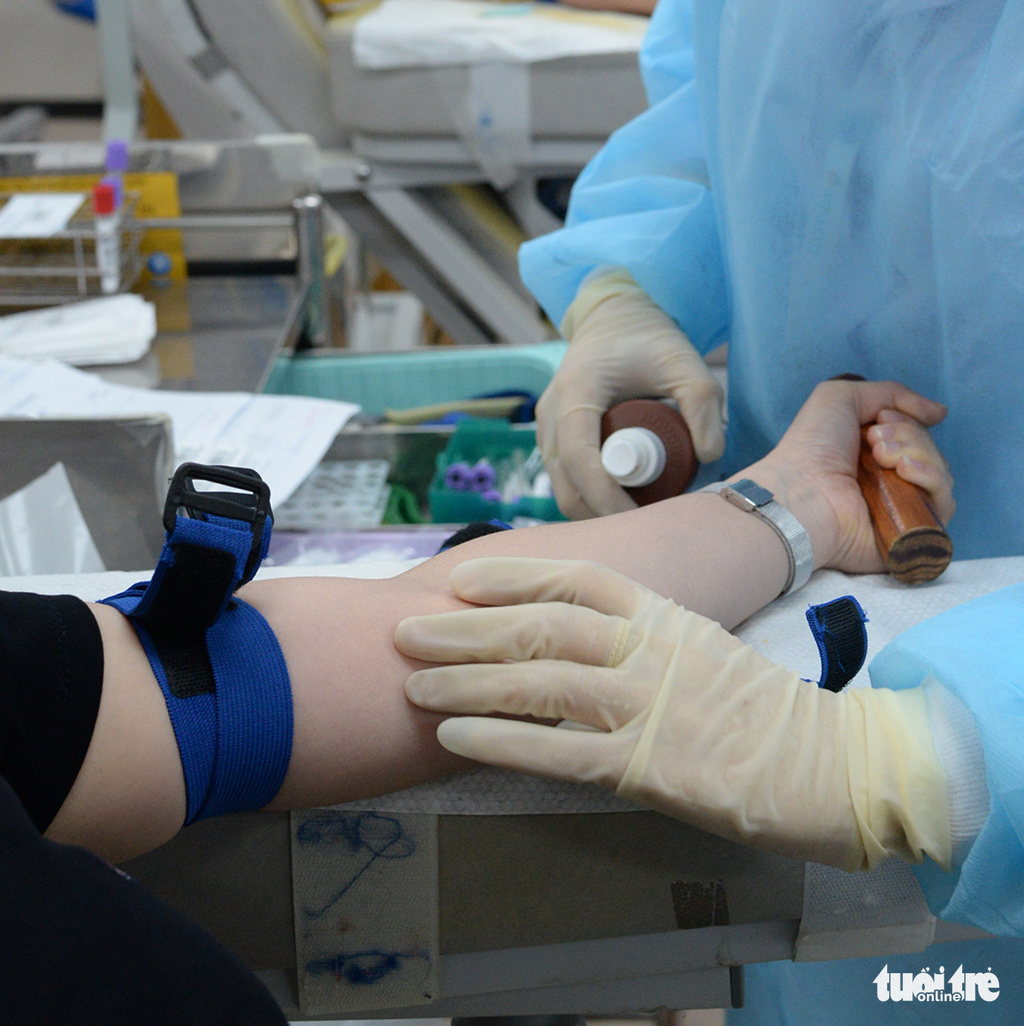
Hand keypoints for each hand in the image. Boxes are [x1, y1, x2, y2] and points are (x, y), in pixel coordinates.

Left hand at [397, 557, 950, 871]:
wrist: (833, 764)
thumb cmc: (764, 713)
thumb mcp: (704, 648)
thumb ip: (644, 636)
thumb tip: (579, 635)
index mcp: (665, 614)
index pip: (576, 578)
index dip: (513, 575)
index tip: (463, 575)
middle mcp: (649, 648)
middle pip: (541, 625)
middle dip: (467, 626)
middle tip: (407, 627)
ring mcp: (647, 705)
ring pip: (539, 682)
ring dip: (468, 680)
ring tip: (414, 683)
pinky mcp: (647, 765)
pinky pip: (557, 750)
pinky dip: (500, 740)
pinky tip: (455, 739)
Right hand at [540, 276, 723, 519]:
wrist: (614, 320)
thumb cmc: (648, 338)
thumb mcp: (683, 359)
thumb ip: (702, 400)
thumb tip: (709, 456)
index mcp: (576, 391)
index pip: (579, 458)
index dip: (605, 497)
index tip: (639, 521)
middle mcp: (551, 412)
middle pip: (565, 485)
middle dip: (601, 515)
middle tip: (648, 530)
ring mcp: (546, 428)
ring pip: (562, 488)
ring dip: (596, 510)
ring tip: (643, 516)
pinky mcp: (553, 438)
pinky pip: (565, 480)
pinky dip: (591, 499)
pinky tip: (627, 504)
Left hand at [747, 379, 951, 574]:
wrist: (803, 492)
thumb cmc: (813, 445)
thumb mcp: (843, 397)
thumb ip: (893, 393)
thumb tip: (940, 412)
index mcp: (874, 452)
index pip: (915, 432)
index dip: (905, 420)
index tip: (880, 419)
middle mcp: (890, 479)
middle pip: (930, 450)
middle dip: (908, 435)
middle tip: (874, 442)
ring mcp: (903, 505)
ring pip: (940, 473)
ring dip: (918, 453)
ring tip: (882, 457)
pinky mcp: (913, 530)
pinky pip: (945, 503)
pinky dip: (932, 479)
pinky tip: (905, 471)